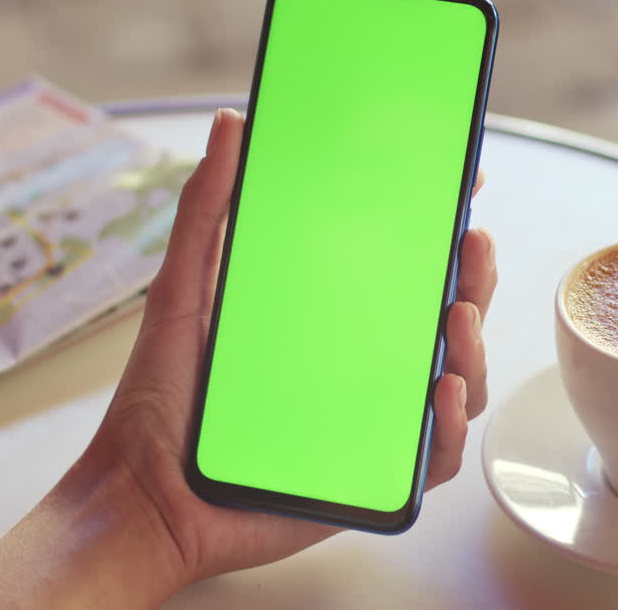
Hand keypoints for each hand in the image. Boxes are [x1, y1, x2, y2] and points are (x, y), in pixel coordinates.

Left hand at [85, 109, 497, 585]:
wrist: (143, 496)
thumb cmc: (161, 398)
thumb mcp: (184, 289)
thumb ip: (207, 207)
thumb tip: (232, 122)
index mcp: (330, 316)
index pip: (404, 265)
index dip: (441, 227)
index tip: (462, 184)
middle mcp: (361, 363)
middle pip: (444, 315)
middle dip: (473, 277)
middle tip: (473, 246)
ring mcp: (372, 418)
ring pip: (456, 379)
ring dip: (474, 346)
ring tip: (459, 319)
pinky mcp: (372, 477)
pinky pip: (433, 455)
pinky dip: (452, 425)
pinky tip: (445, 394)